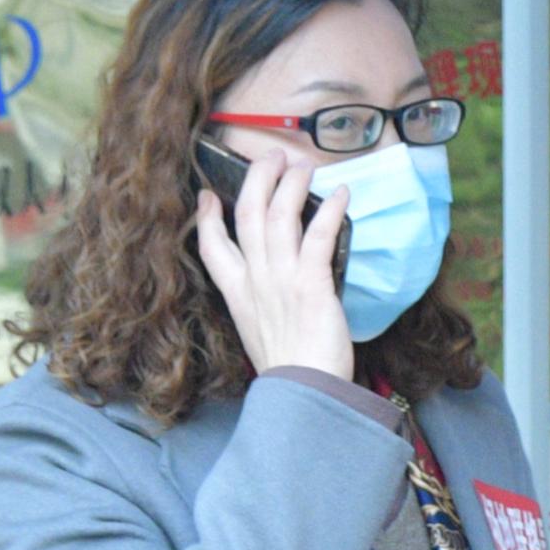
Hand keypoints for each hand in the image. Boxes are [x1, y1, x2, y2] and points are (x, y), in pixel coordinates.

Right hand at [192, 145, 352, 380]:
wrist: (302, 392)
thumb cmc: (290, 368)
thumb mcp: (259, 332)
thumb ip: (262, 303)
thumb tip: (279, 284)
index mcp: (237, 293)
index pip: (211, 247)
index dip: (208, 218)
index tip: (208, 195)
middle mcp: (254, 280)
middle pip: (248, 215)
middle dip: (257, 179)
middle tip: (271, 157)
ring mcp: (280, 279)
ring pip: (279, 216)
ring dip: (292, 184)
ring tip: (303, 164)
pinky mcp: (310, 283)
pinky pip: (318, 236)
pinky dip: (330, 211)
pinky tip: (341, 194)